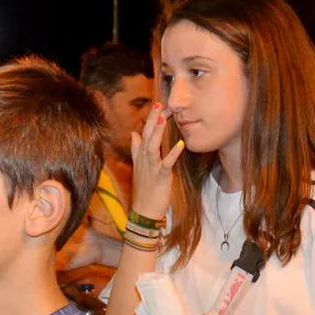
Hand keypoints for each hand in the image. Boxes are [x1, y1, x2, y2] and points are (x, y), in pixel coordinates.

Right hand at [130, 103, 185, 219]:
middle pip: (147, 136)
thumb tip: (133, 133)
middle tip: (159, 103)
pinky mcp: (160, 177)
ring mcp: (151, 168)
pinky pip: (166, 163)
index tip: (156, 104)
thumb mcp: (139, 167)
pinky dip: (173, 153)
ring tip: (164, 118)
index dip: (149, 120)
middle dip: (152, 120)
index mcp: (140, 157)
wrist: (144, 211)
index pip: (143, 134)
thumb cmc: (145, 189)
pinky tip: (181, 144)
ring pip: (152, 146)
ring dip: (158, 132)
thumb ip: (136, 149)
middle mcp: (144, 160)